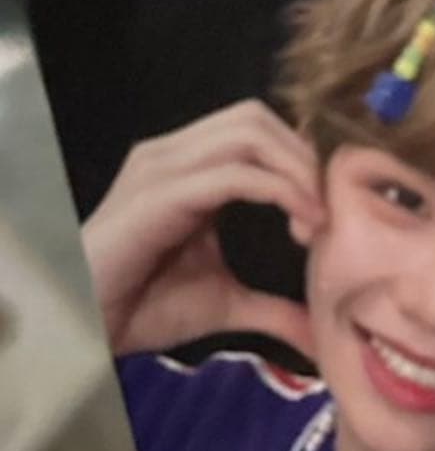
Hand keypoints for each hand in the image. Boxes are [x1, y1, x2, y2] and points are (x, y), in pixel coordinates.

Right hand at [82, 100, 325, 356]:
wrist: (92, 327)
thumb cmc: (146, 307)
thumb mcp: (226, 304)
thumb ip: (274, 309)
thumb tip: (319, 332)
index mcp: (191, 168)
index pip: (257, 130)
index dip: (301, 161)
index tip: (325, 214)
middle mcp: (176, 154)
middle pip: (257, 118)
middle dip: (304, 158)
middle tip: (326, 211)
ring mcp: (164, 167)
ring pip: (250, 133)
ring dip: (297, 171)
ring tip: (317, 219)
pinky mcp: (160, 193)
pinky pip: (235, 173)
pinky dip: (280, 191)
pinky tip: (301, 225)